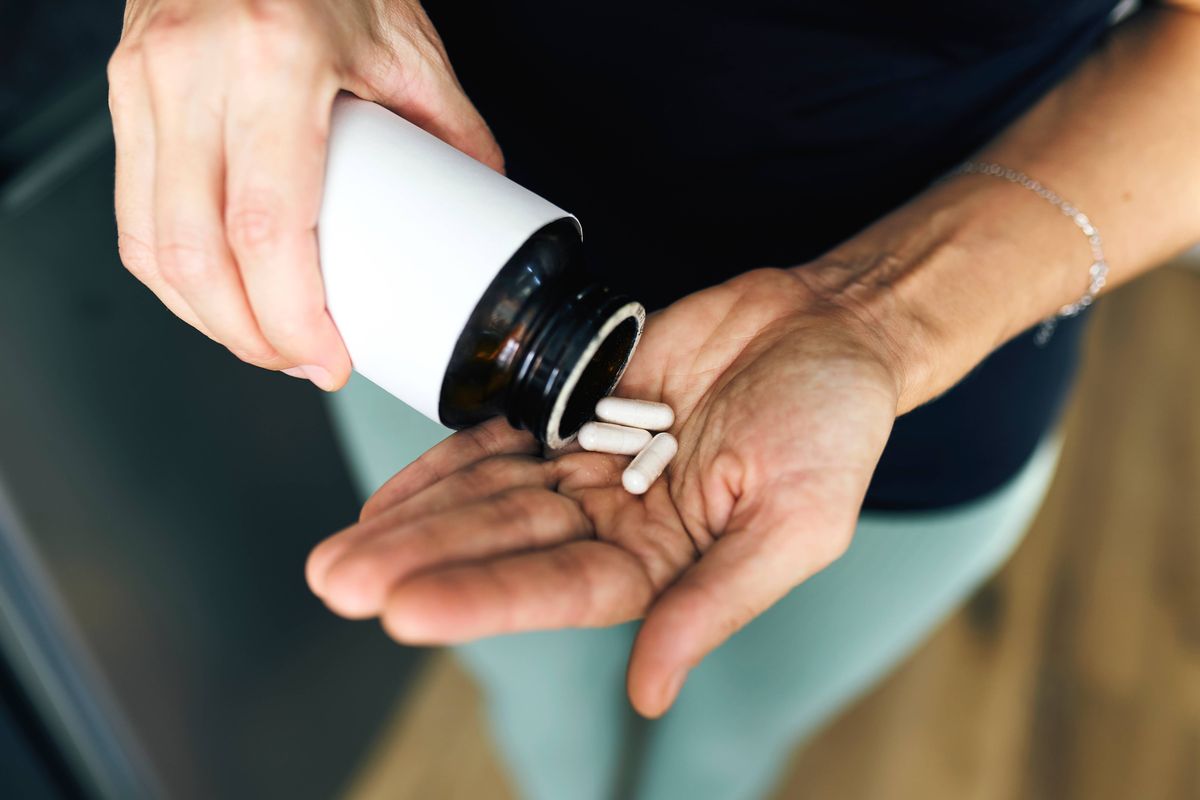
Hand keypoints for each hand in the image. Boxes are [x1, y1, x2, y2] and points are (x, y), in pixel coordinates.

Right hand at [108, 0, 501, 388]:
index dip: (291, 318)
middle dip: (247, 337)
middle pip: (194, 255)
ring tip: (265, 340)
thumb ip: (453, 132)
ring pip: (148, 244)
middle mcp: (189, 69)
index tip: (325, 359)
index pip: (263, 229)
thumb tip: (481, 207)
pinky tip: (215, 293)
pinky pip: (132, 212)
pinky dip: (173, 272)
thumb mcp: (407, 43)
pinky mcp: (123, 93)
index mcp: (270, 57)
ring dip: (205, 316)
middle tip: (301, 363)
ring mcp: (141, 80)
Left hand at [307, 268, 904, 716]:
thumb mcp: (794, 523)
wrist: (828, 329)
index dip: (483, 599)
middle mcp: (615, 522)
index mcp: (666, 563)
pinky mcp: (575, 409)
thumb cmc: (834, 427)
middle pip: (502, 546)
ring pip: (487, 499)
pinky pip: (500, 440)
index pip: (559, 590)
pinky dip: (443, 467)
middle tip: (336, 582)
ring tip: (337, 554)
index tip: (404, 610)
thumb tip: (649, 692)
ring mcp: (590, 466)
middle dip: (419, 563)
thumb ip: (715, 603)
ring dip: (413, 524)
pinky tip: (387, 499)